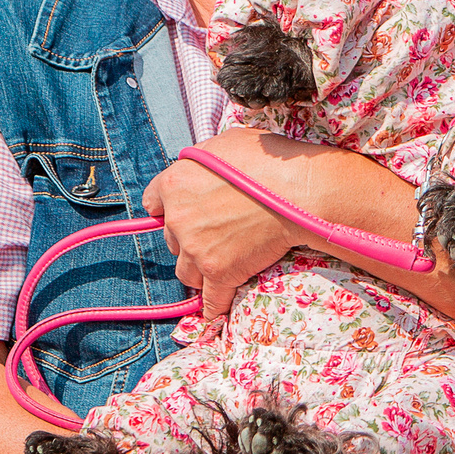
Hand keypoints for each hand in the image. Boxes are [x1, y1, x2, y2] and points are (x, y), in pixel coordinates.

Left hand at [144, 129, 309, 317]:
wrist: (300, 191)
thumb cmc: (270, 161)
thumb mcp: (226, 142)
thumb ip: (203, 161)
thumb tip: (202, 169)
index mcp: (175, 183)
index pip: (153, 202)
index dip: (171, 207)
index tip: (185, 211)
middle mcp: (178, 217)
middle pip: (172, 239)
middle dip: (191, 237)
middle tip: (219, 231)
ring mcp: (196, 248)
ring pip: (185, 271)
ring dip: (201, 268)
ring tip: (224, 263)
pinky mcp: (219, 272)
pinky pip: (210, 299)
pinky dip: (214, 306)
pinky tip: (217, 311)